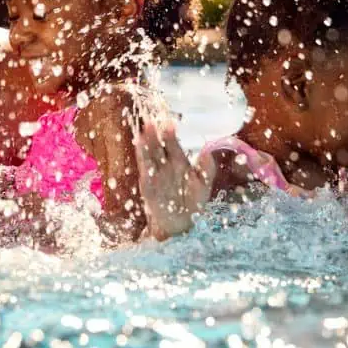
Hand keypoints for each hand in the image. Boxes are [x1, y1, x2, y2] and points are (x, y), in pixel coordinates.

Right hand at [135, 121, 215, 240]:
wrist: (181, 223)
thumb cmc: (193, 202)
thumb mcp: (203, 185)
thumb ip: (206, 170)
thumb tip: (207, 153)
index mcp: (178, 161)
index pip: (172, 144)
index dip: (170, 134)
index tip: (169, 123)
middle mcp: (165, 165)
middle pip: (158, 146)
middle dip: (154, 135)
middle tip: (152, 123)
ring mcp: (155, 174)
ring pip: (149, 156)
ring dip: (145, 145)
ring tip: (143, 132)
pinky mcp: (148, 186)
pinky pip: (145, 172)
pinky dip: (142, 162)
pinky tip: (140, 151)